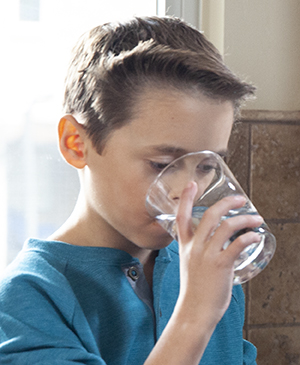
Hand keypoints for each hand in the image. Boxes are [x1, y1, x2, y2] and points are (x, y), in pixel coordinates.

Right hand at [175, 182, 262, 325]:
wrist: (194, 311)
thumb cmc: (194, 290)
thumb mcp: (189, 265)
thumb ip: (199, 251)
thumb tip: (217, 244)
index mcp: (186, 245)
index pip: (181, 216)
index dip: (187, 198)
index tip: (192, 183)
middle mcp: (195, 247)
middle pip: (210, 215)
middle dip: (227, 203)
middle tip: (240, 199)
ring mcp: (207, 255)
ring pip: (226, 226)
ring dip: (245, 219)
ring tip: (256, 219)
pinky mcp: (220, 265)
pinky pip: (237, 244)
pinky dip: (249, 237)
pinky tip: (256, 236)